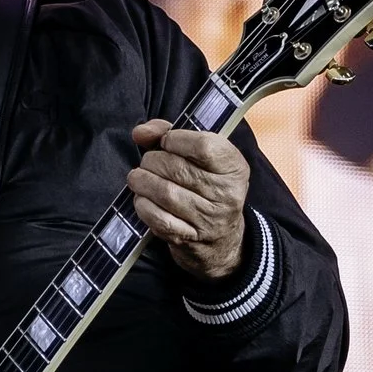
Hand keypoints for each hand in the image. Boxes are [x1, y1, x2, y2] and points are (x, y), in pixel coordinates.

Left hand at [127, 121, 249, 279]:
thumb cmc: (206, 186)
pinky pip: (159, 219)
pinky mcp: (190, 238)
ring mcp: (209, 219)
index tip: (165, 141)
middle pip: (178, 169)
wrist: (221, 238)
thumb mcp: (202, 158)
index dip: (175, 139)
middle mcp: (226, 194)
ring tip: (138, 178)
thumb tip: (140, 132)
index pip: (203, 146)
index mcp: (234, 168)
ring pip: (166, 193)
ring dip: (142, 181)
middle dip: (152, 161)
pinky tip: (142, 198)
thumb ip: (170, 135)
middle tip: (147, 162)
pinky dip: (143, 205)